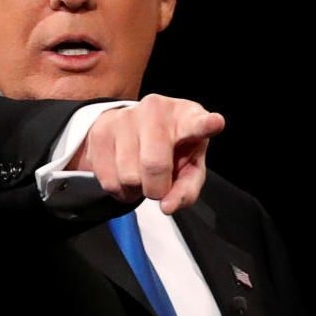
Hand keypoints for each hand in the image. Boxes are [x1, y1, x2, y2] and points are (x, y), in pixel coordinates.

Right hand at [70, 94, 224, 213]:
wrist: (133, 128)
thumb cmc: (172, 149)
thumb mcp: (189, 167)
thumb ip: (186, 189)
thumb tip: (167, 206)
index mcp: (186, 116)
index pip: (197, 122)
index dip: (206, 124)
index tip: (215, 123)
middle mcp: (154, 109)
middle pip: (154, 165)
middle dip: (156, 189)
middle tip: (158, 187)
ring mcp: (124, 117)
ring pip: (127, 176)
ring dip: (135, 189)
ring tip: (140, 177)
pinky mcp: (99, 130)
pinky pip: (107, 180)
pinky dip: (118, 190)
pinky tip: (123, 176)